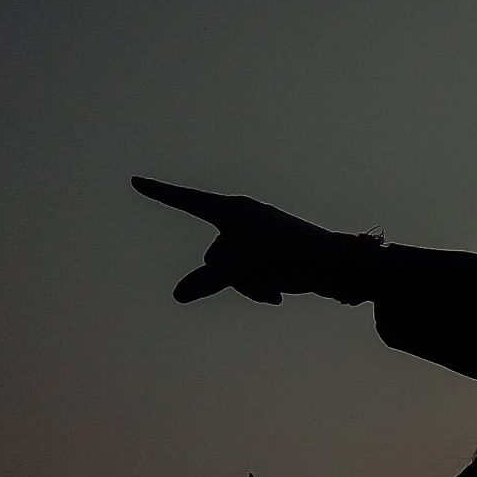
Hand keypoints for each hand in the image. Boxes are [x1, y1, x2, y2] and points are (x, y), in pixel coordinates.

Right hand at [132, 176, 382, 304]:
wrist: (341, 268)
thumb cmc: (295, 258)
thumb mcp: (248, 269)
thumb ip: (210, 281)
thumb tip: (178, 295)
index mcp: (235, 211)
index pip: (187, 201)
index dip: (160, 193)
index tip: (135, 181)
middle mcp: (242, 220)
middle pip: (213, 256)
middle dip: (232, 277)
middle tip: (265, 279)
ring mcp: (255, 238)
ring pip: (230, 272)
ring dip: (248, 286)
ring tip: (276, 291)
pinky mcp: (267, 254)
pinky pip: (246, 276)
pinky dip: (259, 288)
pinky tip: (279, 296)